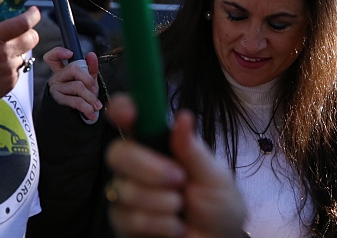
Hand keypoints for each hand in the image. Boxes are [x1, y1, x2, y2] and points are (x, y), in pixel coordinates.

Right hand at [0, 3, 39, 131]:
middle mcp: (5, 55)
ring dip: (17, 50)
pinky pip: (19, 69)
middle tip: (14, 32)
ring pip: (25, 53)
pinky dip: (11, 65)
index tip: (32, 11)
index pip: (24, 23)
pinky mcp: (11, 84)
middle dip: (28, 32)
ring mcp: (10, 71)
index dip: (33, 14)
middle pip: (33, 37)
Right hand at [44, 48, 102, 118]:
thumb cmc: (82, 97)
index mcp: (63, 71)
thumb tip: (91, 55)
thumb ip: (91, 68)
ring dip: (91, 97)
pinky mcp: (58, 101)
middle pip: (73, 68)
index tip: (70, 53)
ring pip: (77, 86)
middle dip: (88, 79)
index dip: (58, 52)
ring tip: (97, 105)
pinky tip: (91, 113)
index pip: (52, 58)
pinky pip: (75, 101)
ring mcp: (55, 89)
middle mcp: (56, 78)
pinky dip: (87, 107)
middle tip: (95, 89)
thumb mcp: (88, 81)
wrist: (76, 118)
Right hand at [105, 94, 246, 237]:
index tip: (129, 113)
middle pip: (117, 153)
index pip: (130, 118)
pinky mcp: (123, 223)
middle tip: (179, 180)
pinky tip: (174, 227)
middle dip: (149, 168)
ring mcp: (127, 194)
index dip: (122, 109)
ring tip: (182, 208)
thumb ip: (194, 150)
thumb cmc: (218, 203)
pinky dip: (159, 224)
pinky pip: (128, 219)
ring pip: (124, 190)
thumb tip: (183, 117)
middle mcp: (138, 166)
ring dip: (162, 202)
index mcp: (160, 144)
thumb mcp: (214, 175)